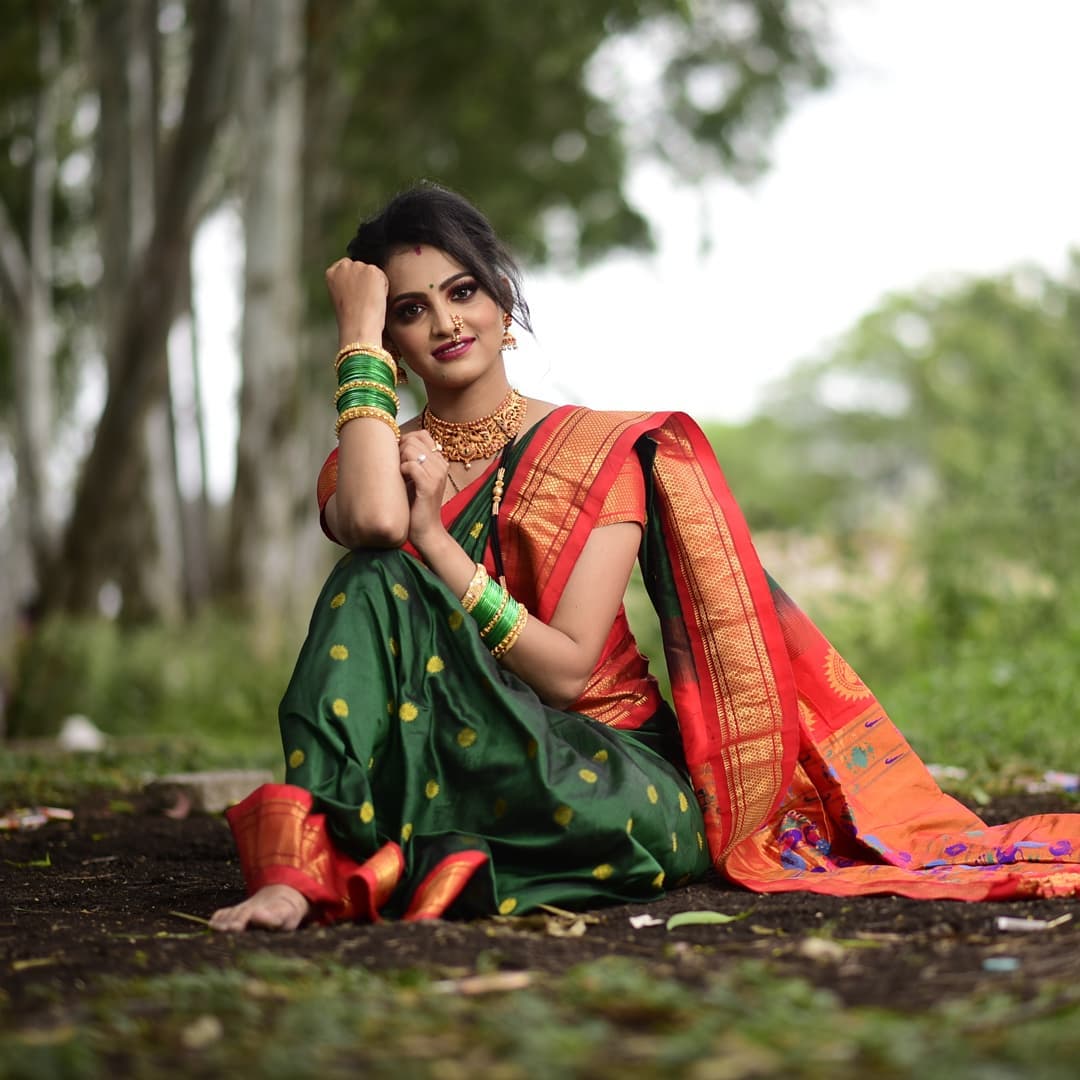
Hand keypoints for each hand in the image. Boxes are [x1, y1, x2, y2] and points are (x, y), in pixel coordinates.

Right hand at [324, 257, 388, 345]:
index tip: (357, 293)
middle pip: (361, 268)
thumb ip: (345, 285)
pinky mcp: (372, 271)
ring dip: (375, 285)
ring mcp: (358, 267)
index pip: (346, 266)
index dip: (355, 280)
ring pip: (373, 273)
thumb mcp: (340, 298)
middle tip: (364, 300)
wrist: (358, 326)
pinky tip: (375, 299)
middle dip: (365, 281)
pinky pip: (383, 278)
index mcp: (331, 274)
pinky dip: (383, 289)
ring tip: (368, 302)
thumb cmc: (350, 320)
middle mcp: (343, 267)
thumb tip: (358, 283)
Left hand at [400, 431, 448, 549]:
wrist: (426, 531)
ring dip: (399, 460)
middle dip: (400, 450)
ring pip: (412, 450)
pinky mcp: (429, 486)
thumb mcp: (415, 478)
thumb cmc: (416, 505)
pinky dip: (402, 470)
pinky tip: (401, 479)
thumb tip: (393, 442)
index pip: (422, 435)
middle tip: (397, 468)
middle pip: (414, 439)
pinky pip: (411, 466)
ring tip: (399, 475)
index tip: (398, 457)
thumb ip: (411, 460)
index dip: (405, 441)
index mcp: (439, 461)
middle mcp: (441, 465)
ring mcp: (437, 475)